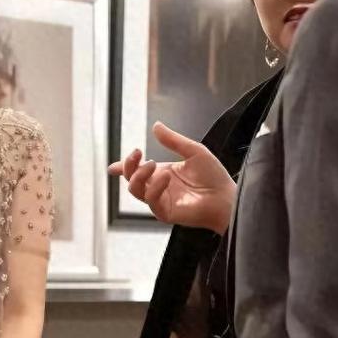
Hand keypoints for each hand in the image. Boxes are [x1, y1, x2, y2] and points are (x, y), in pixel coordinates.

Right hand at [108, 122, 235, 233]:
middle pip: (131, 179)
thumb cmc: (213, 176)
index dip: (123, 168)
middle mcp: (158, 187)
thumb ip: (173, 140)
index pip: (136, 171)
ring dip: (139, 175)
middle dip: (129, 165)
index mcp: (161, 174)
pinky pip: (150, 201)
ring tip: (152, 163)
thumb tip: (156, 125)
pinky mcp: (165, 212)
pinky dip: (154, 188)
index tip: (112, 167)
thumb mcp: (193, 151)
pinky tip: (166, 177)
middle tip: (138, 153)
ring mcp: (160, 200)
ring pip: (135, 190)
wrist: (226, 197)